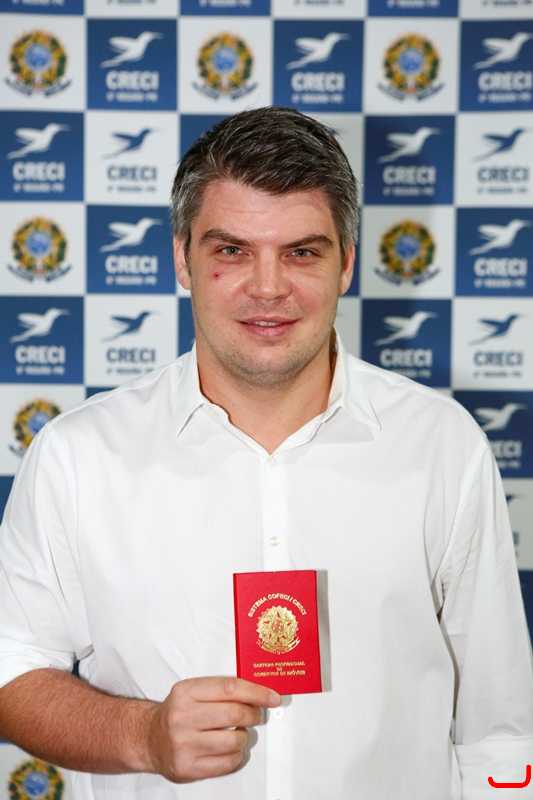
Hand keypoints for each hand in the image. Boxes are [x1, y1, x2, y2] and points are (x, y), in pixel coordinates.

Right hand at [146, 677, 279, 782]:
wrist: (150, 739)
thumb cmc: (178, 712)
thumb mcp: (192, 691)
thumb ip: (221, 689)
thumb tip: (259, 694)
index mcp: (185, 692)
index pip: (230, 688)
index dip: (256, 692)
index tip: (272, 697)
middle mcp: (182, 717)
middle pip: (234, 714)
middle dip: (253, 714)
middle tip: (255, 715)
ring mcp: (184, 744)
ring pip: (234, 740)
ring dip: (244, 737)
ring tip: (237, 733)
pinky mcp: (187, 767)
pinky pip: (227, 762)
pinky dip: (236, 755)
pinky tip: (229, 749)